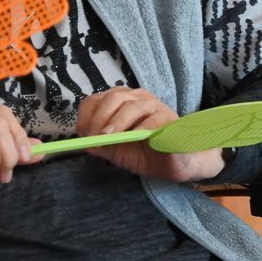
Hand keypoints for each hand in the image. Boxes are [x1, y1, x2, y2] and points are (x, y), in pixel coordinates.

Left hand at [76, 88, 223, 181]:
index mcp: (120, 104)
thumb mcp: (118, 151)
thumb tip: (84, 143)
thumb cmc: (147, 154)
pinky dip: (141, 130)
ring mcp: (155, 106)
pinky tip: (137, 139)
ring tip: (109, 137)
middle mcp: (137, 99)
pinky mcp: (170, 118)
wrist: (178, 163)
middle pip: (114, 98)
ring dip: (117, 121)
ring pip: (132, 105)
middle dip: (100, 117)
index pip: (96, 100)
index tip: (83, 133)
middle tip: (95, 136)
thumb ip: (101, 146)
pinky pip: (153, 120)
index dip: (87, 115)